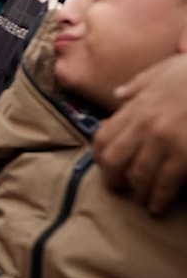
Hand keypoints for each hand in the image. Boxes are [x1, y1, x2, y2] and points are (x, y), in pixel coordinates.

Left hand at [93, 54, 186, 214]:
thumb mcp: (165, 70)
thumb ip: (139, 85)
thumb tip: (119, 95)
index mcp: (137, 107)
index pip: (102, 137)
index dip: (99, 156)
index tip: (105, 166)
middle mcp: (144, 125)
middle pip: (113, 161)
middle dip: (114, 179)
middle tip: (120, 189)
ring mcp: (164, 141)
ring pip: (138, 176)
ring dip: (139, 192)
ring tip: (144, 200)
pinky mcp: (184, 154)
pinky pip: (165, 183)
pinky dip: (160, 199)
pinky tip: (158, 207)